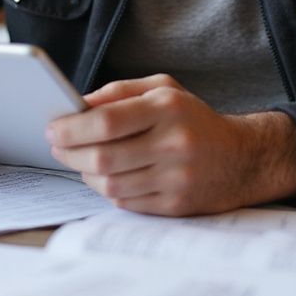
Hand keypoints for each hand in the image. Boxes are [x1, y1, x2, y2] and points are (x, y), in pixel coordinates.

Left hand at [46, 74, 295, 215]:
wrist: (243, 158)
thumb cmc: (193, 119)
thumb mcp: (163, 89)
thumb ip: (120, 92)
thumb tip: (78, 104)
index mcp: (167, 108)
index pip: (107, 121)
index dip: (72, 128)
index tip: (53, 128)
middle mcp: (173, 143)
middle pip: (103, 156)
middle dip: (70, 153)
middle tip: (57, 147)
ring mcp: (175, 178)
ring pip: (110, 184)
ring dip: (86, 173)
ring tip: (81, 161)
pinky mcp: (176, 205)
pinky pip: (126, 202)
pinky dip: (108, 190)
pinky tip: (107, 177)